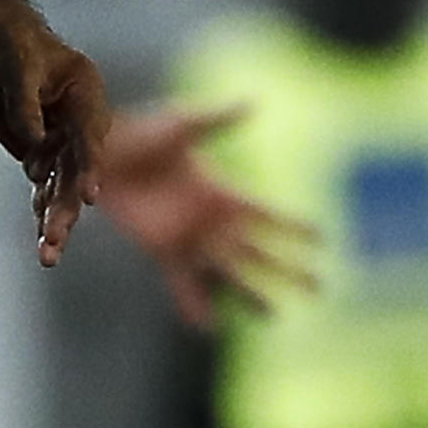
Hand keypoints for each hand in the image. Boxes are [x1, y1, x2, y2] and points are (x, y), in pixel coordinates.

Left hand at [0, 0, 111, 266]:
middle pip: (77, 168)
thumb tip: (32, 146)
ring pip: (61, 184)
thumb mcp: (16, 64)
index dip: (90, 166)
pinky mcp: (37, 149)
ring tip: (49, 255)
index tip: (90, 197)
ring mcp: (58, 137)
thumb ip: (25, 105)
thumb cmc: (6, 39)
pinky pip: (43, 184)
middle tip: (53, 241)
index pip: (89, 134)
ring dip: (55, 218)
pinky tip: (42, 240)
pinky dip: (41, 209)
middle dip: (67, 206)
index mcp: (85, 92)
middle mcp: (78, 119)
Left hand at [97, 105, 319, 327]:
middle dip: (289, 269)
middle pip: (260, 251)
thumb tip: (254, 101)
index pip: (269, 215)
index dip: (295, 227)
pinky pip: (183, 282)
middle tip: (319, 286)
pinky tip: (207, 325)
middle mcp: (213, 221)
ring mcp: (190, 238)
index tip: (323, 238)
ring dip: (251, 293)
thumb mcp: (184, 124)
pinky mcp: (163, 249)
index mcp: (225, 193)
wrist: (104, 155)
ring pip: (229, 272)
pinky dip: (194, 303)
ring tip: (273, 315)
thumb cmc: (144, 135)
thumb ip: (219, 119)